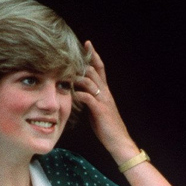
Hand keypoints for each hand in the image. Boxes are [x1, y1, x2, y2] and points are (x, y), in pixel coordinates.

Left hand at [74, 42, 136, 160]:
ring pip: (89, 81)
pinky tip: (71, 94)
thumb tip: (79, 93)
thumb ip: (90, 99)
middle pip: (92, 70)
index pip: (100, 68)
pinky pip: (87, 97)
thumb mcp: (98, 110)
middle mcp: (105, 92)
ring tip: (65, 77)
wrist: (119, 141)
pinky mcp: (99, 110)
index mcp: (105, 92)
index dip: (94, 56)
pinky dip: (77, 94)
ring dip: (76, 78)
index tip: (87, 43)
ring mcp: (103, 100)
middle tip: (68, 58)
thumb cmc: (107, 127)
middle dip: (80, 64)